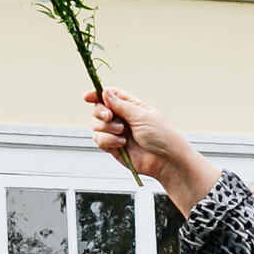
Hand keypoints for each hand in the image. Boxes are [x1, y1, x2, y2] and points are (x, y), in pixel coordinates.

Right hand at [86, 86, 218, 211]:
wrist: (166, 160)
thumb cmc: (161, 136)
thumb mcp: (141, 115)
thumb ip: (121, 105)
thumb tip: (105, 93)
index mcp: (131, 107)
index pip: (110, 96)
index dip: (97, 95)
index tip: (87, 97)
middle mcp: (123, 119)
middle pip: (99, 110)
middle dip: (101, 113)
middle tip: (110, 116)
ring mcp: (117, 133)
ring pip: (96, 126)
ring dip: (107, 128)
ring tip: (122, 133)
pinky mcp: (113, 147)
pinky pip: (99, 140)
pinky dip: (108, 141)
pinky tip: (121, 144)